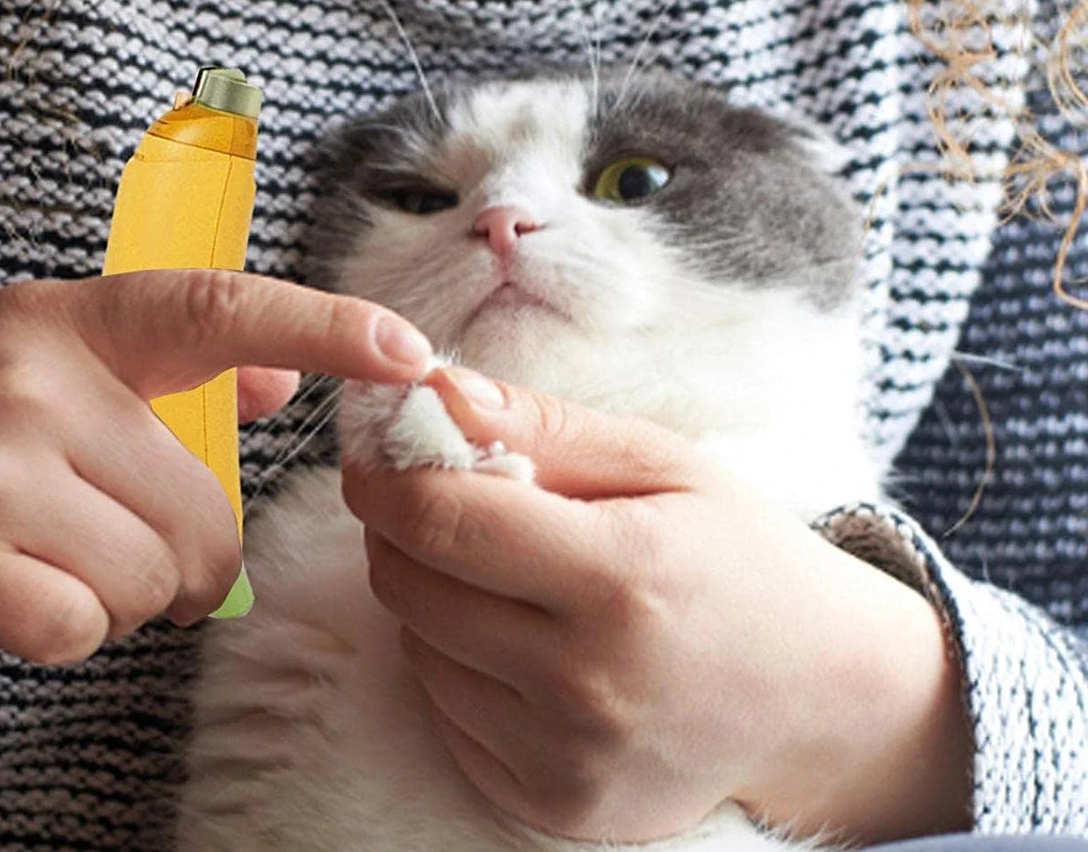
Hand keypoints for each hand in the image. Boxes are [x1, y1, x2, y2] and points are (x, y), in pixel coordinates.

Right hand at [0, 271, 430, 661]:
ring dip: (127, 591)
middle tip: (132, 541)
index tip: (411, 353)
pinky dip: (70, 628)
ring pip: (153, 575)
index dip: (323, 330)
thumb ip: (179, 365)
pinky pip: (84, 627)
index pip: (217, 308)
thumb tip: (281, 379)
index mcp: (71, 321)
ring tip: (61, 556)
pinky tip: (19, 593)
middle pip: (205, 509)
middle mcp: (34, 383)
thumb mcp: (55, 360)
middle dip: (193, 552)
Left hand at [341, 367, 972, 846]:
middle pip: (411, 586)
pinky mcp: (552, 805)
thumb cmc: (739, 557)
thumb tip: (440, 392)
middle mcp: (585, 682)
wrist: (820, 698)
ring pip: (419, 649)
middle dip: (398, 530)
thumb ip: (543, 424)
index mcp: (618, 578)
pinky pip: (446, 715)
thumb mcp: (661, 461)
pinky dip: (455, 664)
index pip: (441, 520)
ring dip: (428, 596)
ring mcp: (566, 757)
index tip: (376, 452)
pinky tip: (515, 637)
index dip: (386, 476)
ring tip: (497, 570)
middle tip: (436, 499)